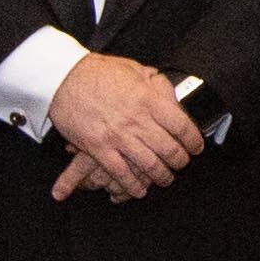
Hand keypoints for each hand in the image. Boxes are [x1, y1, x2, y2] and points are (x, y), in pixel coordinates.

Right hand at [48, 53, 205, 198]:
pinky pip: (121, 173)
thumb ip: (155, 84)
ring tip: (166, 179)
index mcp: (148, 100)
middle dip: (180, 161)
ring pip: (149, 165)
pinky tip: (139, 190)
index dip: (193, 140)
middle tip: (182, 164)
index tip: (196, 146)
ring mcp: (117, 136)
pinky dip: (132, 185)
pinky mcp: (98, 148)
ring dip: (161, 176)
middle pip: (169, 149)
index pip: (181, 125)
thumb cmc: (98, 72)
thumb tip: (172, 95)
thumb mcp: (134, 70)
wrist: (63, 78)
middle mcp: (136, 120)